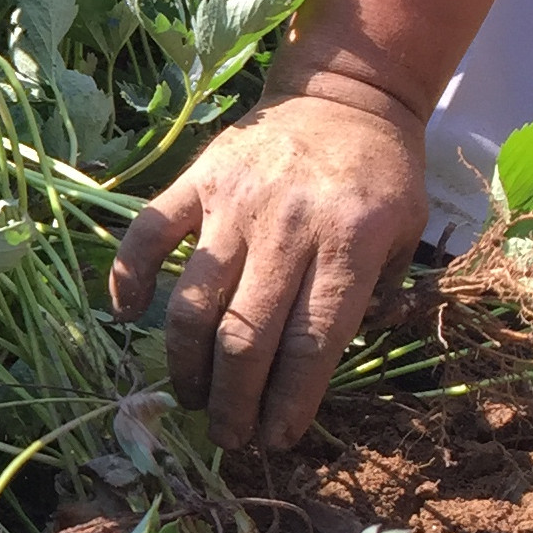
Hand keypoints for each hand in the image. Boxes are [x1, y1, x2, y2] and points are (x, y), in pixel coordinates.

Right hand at [107, 81, 428, 448]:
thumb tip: (325, 366)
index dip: (289, 402)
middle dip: (233, 401)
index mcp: (349, 243)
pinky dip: (128, 278)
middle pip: (247, 336)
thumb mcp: (406, 234)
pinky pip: (147, 235)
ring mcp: (234, 202)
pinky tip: (126, 313)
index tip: (276, 439)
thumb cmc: (381, 176)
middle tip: (228, 435)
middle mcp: (287, 226)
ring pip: (194, 302)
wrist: (346, 94)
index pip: (312, 344)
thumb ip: (376, 297)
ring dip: (186, 363)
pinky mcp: (196, 180)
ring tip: (192, 395)